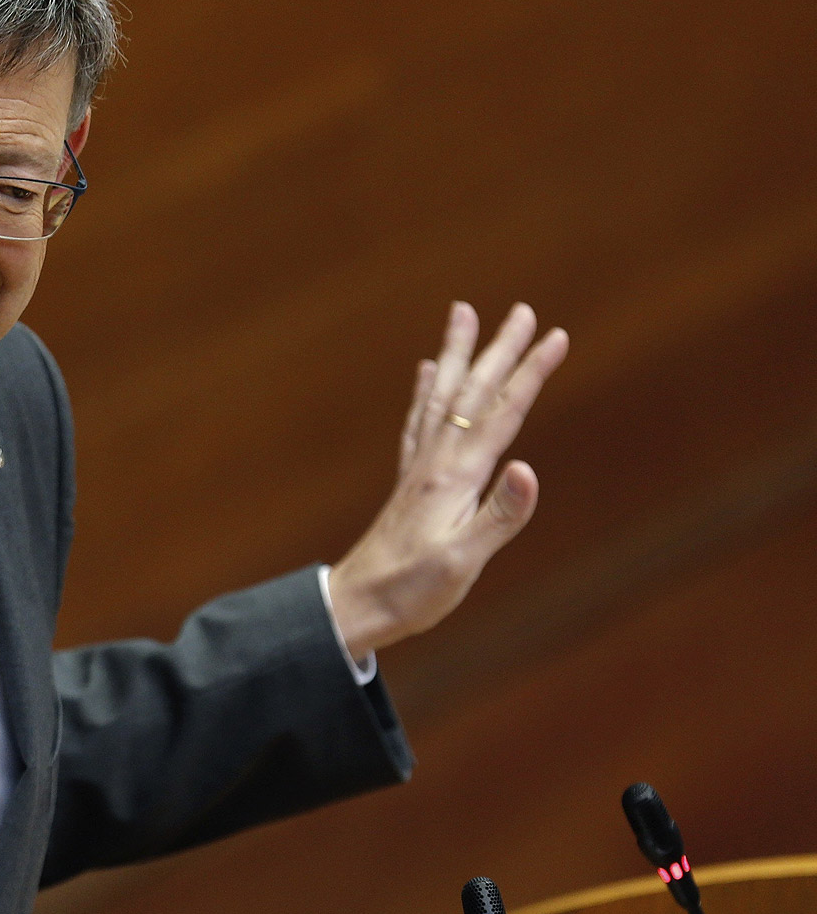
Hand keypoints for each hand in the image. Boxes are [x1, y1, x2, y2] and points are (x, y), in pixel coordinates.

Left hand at [327, 302, 568, 659]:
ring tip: (463, 314)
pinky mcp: (410, 482)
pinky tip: (427, 371)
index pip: (502, 413)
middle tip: (523, 309)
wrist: (357, 604)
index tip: (556, 335)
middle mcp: (435, 462)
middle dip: (500, 349)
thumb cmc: (411, 590)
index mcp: (455, 477)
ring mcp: (419, 468)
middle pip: (472, 393)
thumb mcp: (463, 561)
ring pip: (442, 396)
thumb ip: (499, 517)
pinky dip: (426, 390)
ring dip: (458, 353)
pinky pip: (419, 421)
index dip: (530, 373)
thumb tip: (528, 468)